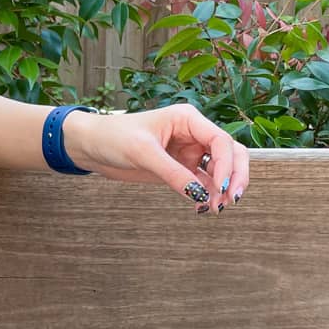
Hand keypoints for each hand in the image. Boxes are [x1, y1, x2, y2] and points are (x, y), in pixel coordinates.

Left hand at [65, 103, 247, 212]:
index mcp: (188, 119)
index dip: (227, 165)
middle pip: (230, 154)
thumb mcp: (143, 153)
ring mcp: (189, 152)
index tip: (222, 188)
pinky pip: (204, 183)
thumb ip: (173, 174)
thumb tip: (201, 196)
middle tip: (231, 201)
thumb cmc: (114, 138)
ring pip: (221, 170)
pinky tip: (202, 208)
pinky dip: (208, 195)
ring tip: (215, 210)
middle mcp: (193, 134)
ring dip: (223, 189)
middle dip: (235, 177)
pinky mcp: (181, 168)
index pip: (220, 141)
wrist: (93, 146)